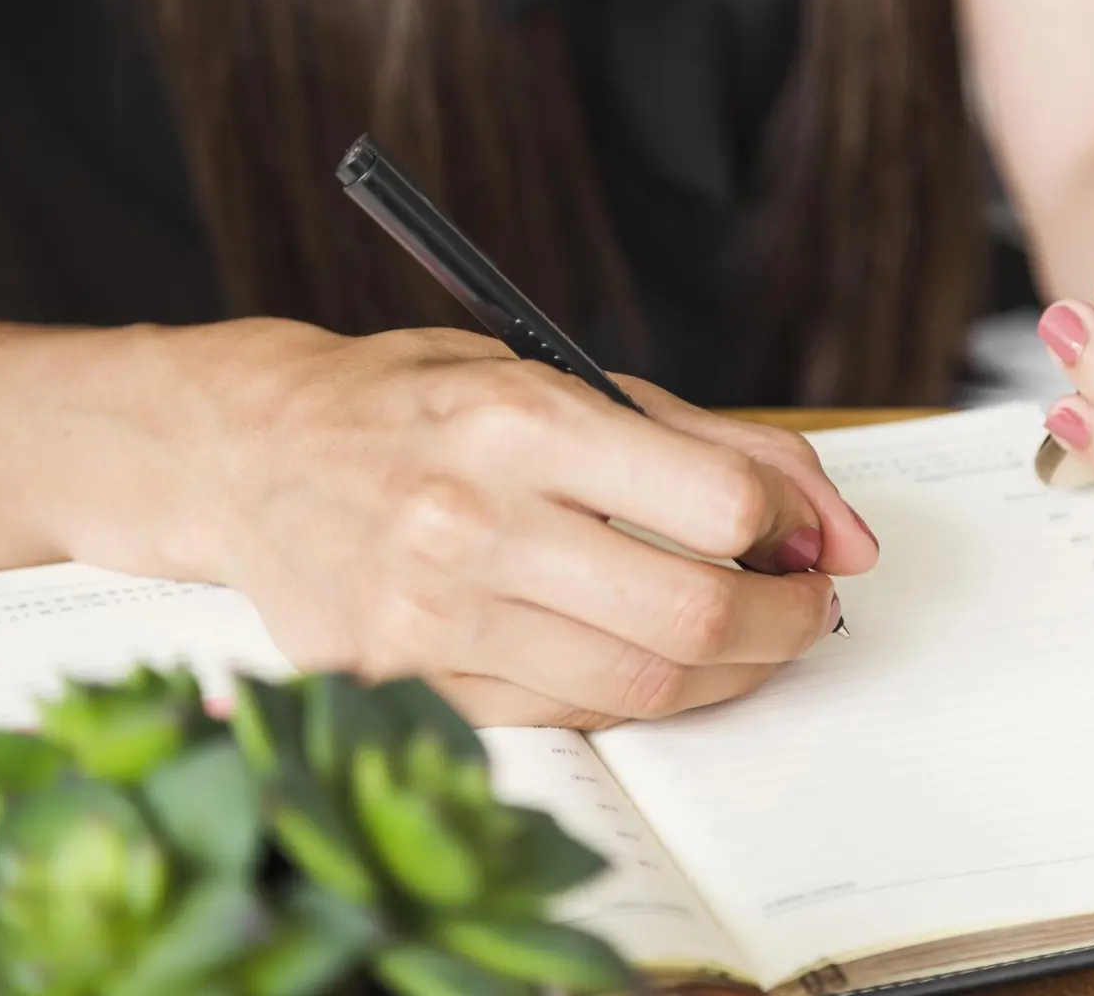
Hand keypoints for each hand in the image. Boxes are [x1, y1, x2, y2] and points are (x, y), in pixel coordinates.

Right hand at [194, 325, 877, 727]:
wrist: (246, 453)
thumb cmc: (422, 406)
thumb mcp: (569, 380)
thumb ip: (723, 447)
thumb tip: (846, 537)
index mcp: (519, 421)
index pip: (716, 500)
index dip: (790, 526)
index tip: (800, 535)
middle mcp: (469, 521)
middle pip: (692, 613)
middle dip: (785, 621)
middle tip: (804, 606)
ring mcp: (430, 616)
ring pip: (642, 686)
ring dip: (730, 670)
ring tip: (742, 632)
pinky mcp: (406, 684)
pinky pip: (571, 714)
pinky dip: (640, 692)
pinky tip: (648, 653)